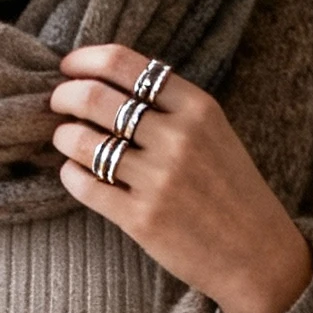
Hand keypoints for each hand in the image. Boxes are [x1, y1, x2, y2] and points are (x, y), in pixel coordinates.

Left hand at [50, 45, 312, 312]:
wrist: (255, 252)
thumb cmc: (228, 189)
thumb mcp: (212, 132)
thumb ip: (170, 106)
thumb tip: (107, 85)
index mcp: (196, 106)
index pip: (125, 64)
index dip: (86, 60)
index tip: (69, 68)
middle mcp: (177, 137)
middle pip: (96, 98)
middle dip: (65, 95)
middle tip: (58, 102)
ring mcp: (158, 179)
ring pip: (84, 142)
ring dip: (64, 136)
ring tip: (64, 138)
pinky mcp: (142, 219)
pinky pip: (86, 186)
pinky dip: (69, 175)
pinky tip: (72, 172)